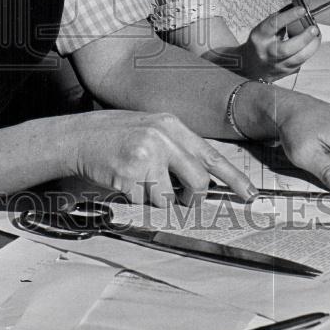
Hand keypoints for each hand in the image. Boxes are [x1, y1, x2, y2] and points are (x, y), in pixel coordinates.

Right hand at [62, 110, 257, 206]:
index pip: (212, 156)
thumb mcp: (152, 129)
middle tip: (180, 201)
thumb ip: (177, 148)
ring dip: (157, 201)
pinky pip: (146, 204)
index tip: (250, 195)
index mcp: (172, 126)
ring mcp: (146, 157)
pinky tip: (125, 183)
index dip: (234, 178)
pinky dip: (138, 202)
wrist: (79, 136)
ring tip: (139, 182)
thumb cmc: (117, 135)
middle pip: (198, 182)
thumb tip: (203, 178)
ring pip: (169, 199)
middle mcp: (163, 139)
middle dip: (192, 199)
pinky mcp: (130, 176)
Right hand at [240, 5, 321, 80]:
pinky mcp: (286, 71)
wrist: (251, 66)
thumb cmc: (261, 42)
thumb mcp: (263, 30)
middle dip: (304, 37)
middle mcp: (267, 52)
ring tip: (317, 35)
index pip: (273, 25)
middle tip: (314, 28)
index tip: (302, 10)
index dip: (289, 16)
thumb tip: (298, 7)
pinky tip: (312, 43)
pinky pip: (302, 61)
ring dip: (312, 45)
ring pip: (298, 57)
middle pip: (287, 48)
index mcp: (259, 37)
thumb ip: (279, 20)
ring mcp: (277, 64)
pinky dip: (309, 51)